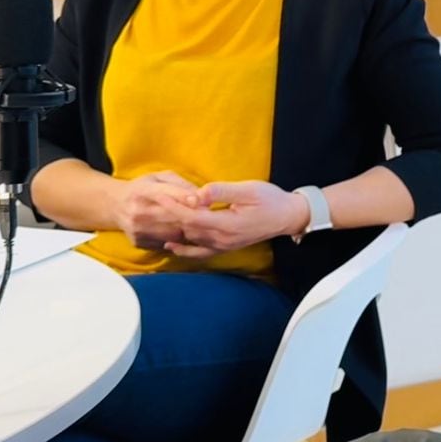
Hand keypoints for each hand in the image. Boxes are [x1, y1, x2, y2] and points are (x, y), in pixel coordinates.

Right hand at [113, 171, 201, 249]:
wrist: (115, 205)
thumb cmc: (143, 188)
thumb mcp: (159, 177)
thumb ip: (181, 184)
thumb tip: (201, 196)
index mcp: (143, 190)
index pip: (166, 194)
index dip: (184, 197)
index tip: (200, 202)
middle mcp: (138, 211)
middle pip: (172, 217)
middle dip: (193, 217)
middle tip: (209, 216)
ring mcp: (137, 229)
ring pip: (172, 233)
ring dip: (189, 231)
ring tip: (200, 226)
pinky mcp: (138, 242)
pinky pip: (166, 243)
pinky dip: (179, 239)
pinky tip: (185, 233)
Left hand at [167, 180, 306, 258]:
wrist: (288, 216)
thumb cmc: (270, 199)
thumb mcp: (247, 190)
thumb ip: (220, 192)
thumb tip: (197, 194)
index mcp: (227, 224)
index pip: (191, 216)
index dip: (173, 206)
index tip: (158, 196)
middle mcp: (222, 239)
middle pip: (187, 228)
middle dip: (169, 215)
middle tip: (152, 203)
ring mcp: (224, 245)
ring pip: (191, 238)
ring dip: (175, 227)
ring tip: (158, 217)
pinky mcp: (226, 247)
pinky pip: (200, 251)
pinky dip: (184, 249)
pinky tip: (172, 245)